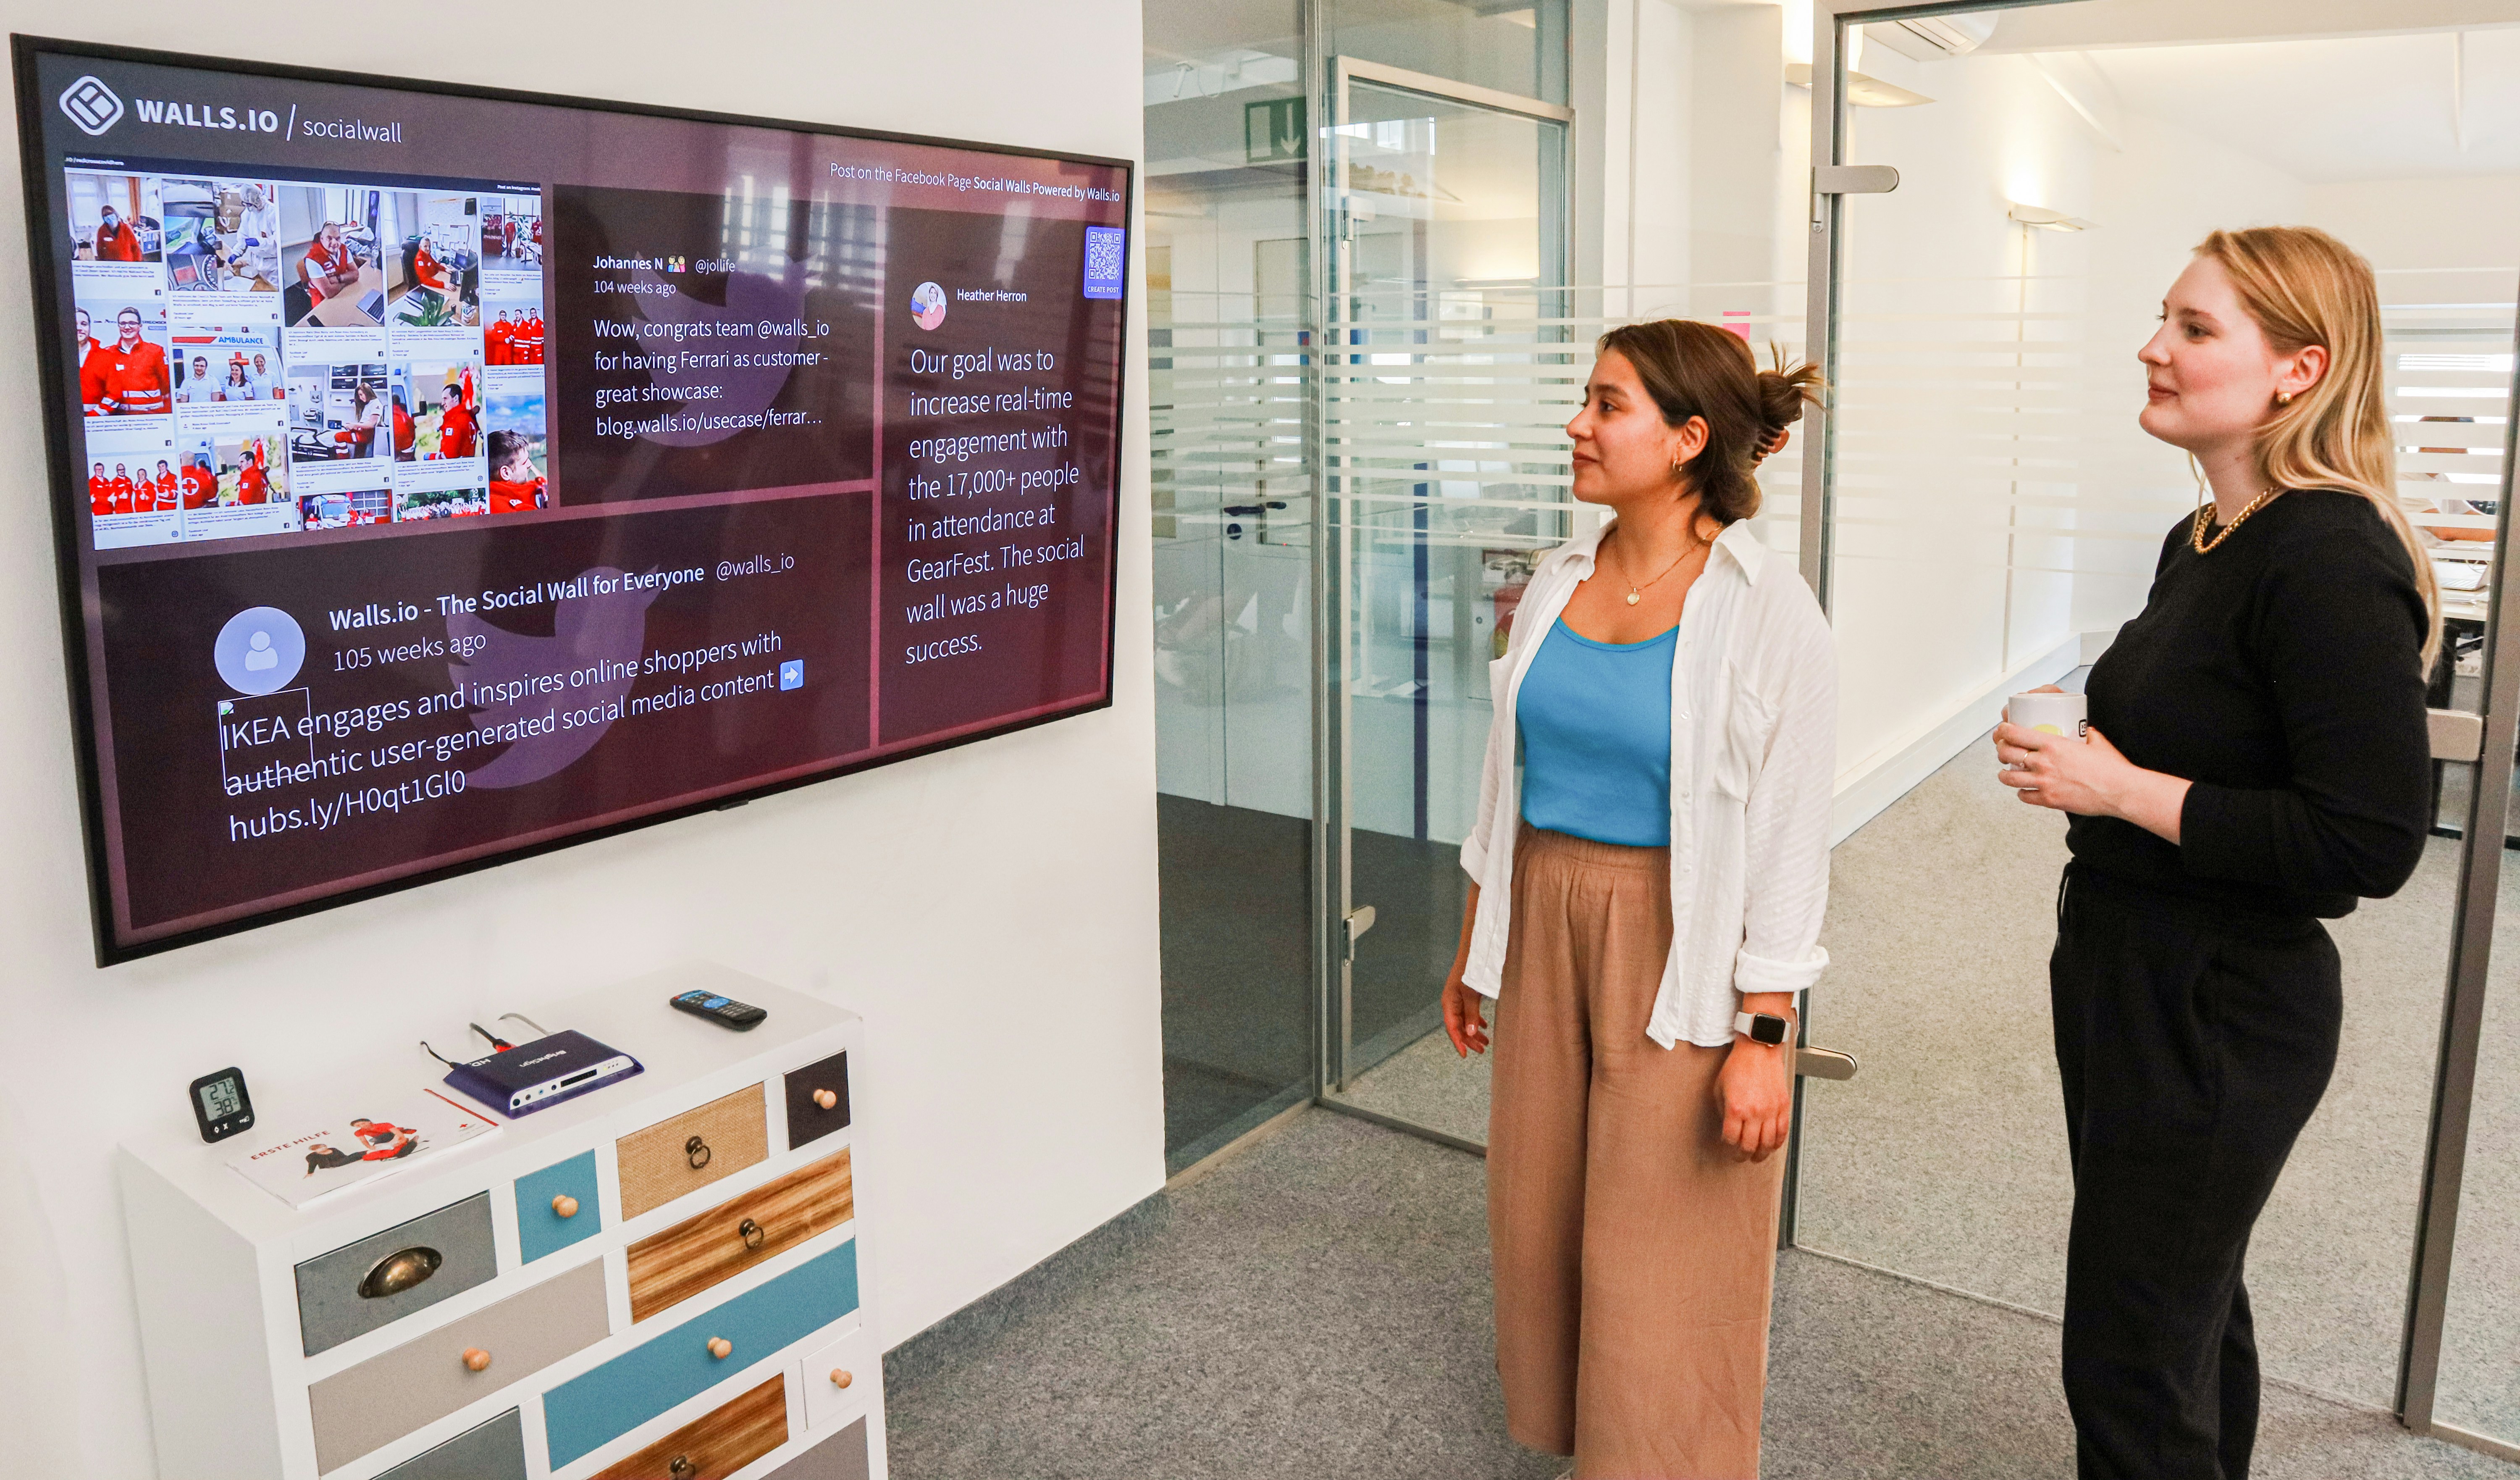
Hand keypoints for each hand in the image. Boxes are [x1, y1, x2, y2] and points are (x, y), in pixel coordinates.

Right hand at [1442, 974, 1489, 1056]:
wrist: (1473, 950)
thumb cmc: (1470, 971)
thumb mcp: (1472, 993)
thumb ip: (1471, 1013)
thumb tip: (1471, 1033)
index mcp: (1449, 1003)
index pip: (1452, 1028)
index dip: (1458, 1042)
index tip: (1465, 1055)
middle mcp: (1451, 1002)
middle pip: (1459, 1026)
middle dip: (1469, 1039)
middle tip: (1482, 1050)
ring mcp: (1458, 998)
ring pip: (1465, 1020)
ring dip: (1474, 1032)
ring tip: (1486, 1042)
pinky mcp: (1465, 994)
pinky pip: (1469, 1012)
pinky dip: (1476, 1020)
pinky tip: (1484, 1026)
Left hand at [1716, 1035, 1792, 1161]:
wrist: (1758, 1050)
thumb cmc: (1737, 1066)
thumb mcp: (1719, 1088)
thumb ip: (1721, 1110)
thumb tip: (1726, 1127)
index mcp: (1736, 1109)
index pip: (1731, 1139)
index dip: (1728, 1147)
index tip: (1727, 1147)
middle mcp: (1755, 1112)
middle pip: (1749, 1145)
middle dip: (1742, 1155)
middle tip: (1739, 1157)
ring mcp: (1771, 1110)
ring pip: (1768, 1143)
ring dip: (1761, 1154)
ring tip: (1756, 1157)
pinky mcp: (1783, 1106)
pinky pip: (1782, 1132)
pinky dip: (1777, 1143)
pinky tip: (1771, 1146)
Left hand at [1994, 719, 2134, 815]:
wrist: (2120, 791)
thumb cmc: (2112, 767)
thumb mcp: (2096, 741)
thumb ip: (2085, 733)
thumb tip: (2083, 729)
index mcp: (2053, 744)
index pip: (2015, 734)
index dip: (2003, 731)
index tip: (2002, 731)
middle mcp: (2044, 763)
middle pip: (2006, 753)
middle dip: (2001, 750)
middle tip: (2003, 750)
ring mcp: (2044, 783)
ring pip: (2009, 777)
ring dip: (2004, 774)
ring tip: (2005, 772)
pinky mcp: (2049, 800)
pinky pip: (2024, 796)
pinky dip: (2021, 793)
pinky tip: (2024, 790)